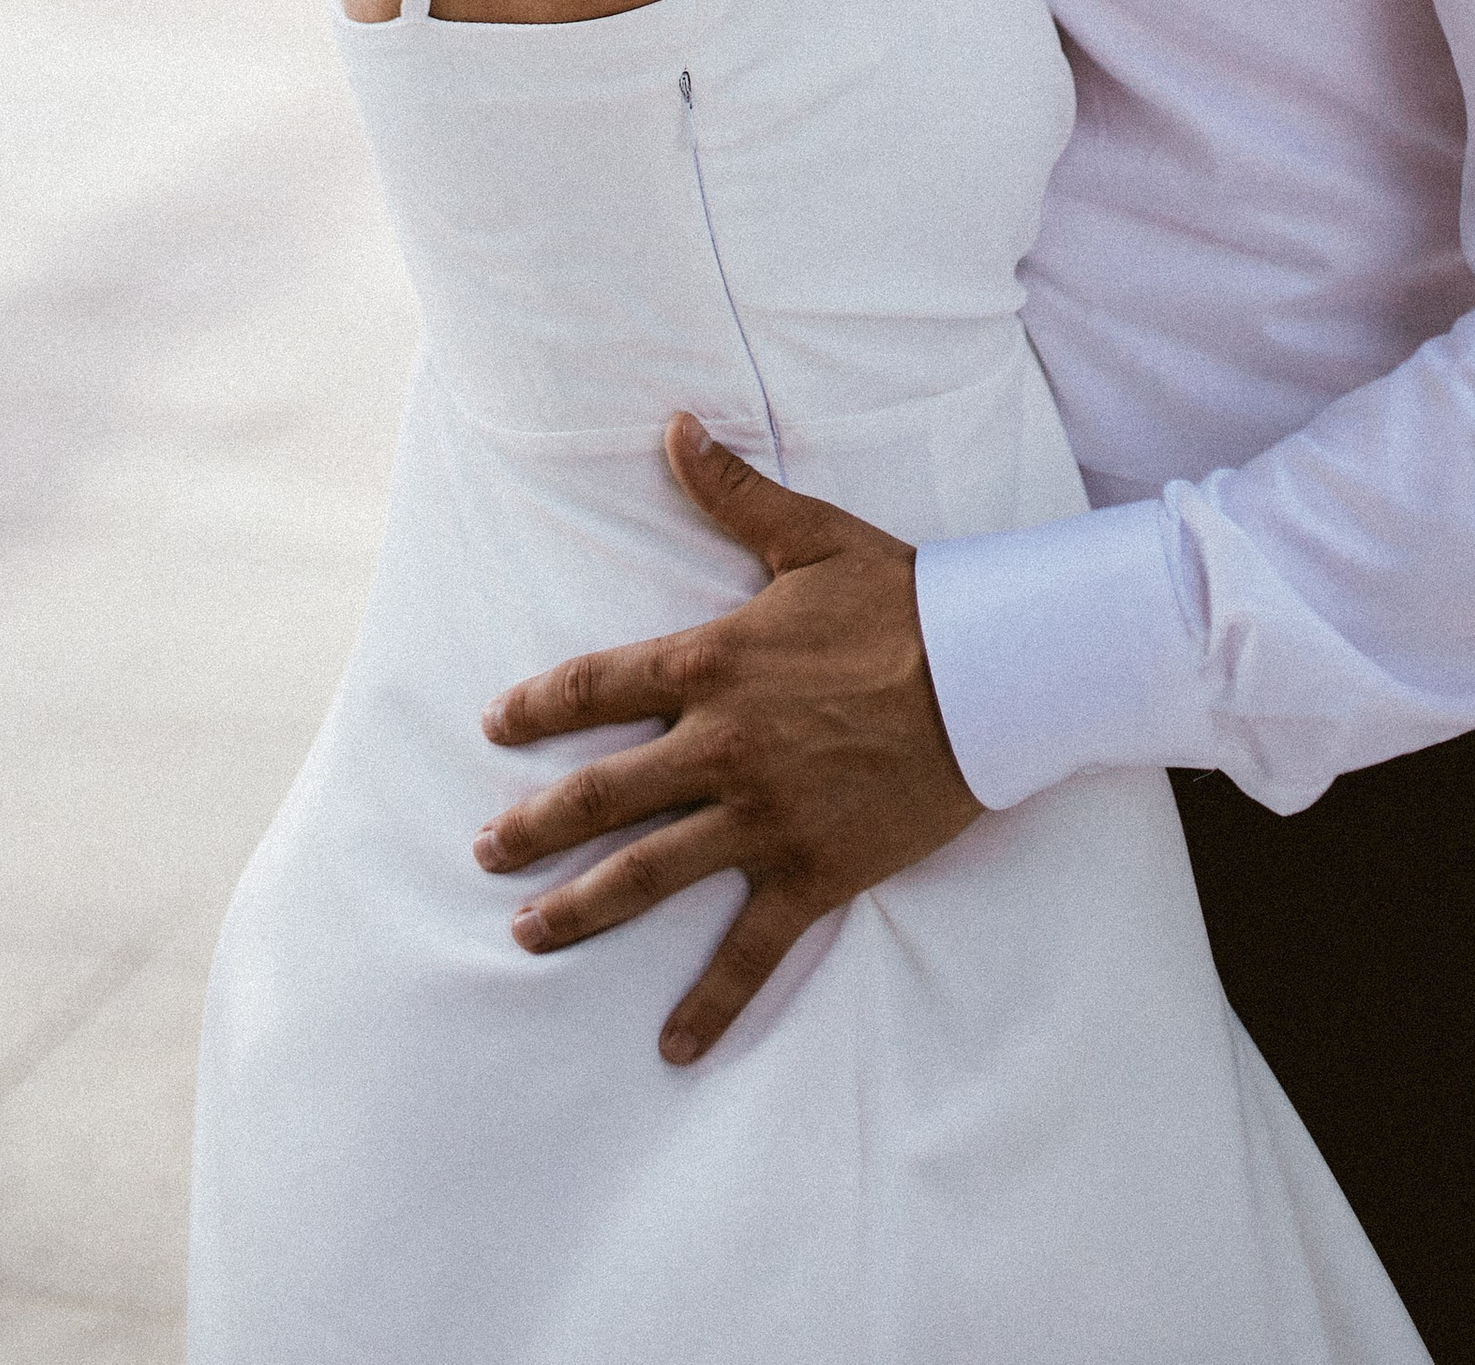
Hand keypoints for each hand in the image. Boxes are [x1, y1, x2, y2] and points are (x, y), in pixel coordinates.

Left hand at [472, 410, 980, 1062]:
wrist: (991, 675)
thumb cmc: (901, 599)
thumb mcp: (809, 536)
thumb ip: (731, 490)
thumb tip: (674, 425)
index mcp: (710, 661)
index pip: (595, 685)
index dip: (537, 707)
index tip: (495, 727)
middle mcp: (720, 745)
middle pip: (601, 793)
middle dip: (532, 826)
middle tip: (482, 851)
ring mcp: (762, 817)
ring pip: (649, 874)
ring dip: (580, 910)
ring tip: (526, 934)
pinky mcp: (811, 872)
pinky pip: (749, 950)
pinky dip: (710, 1004)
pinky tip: (671, 1048)